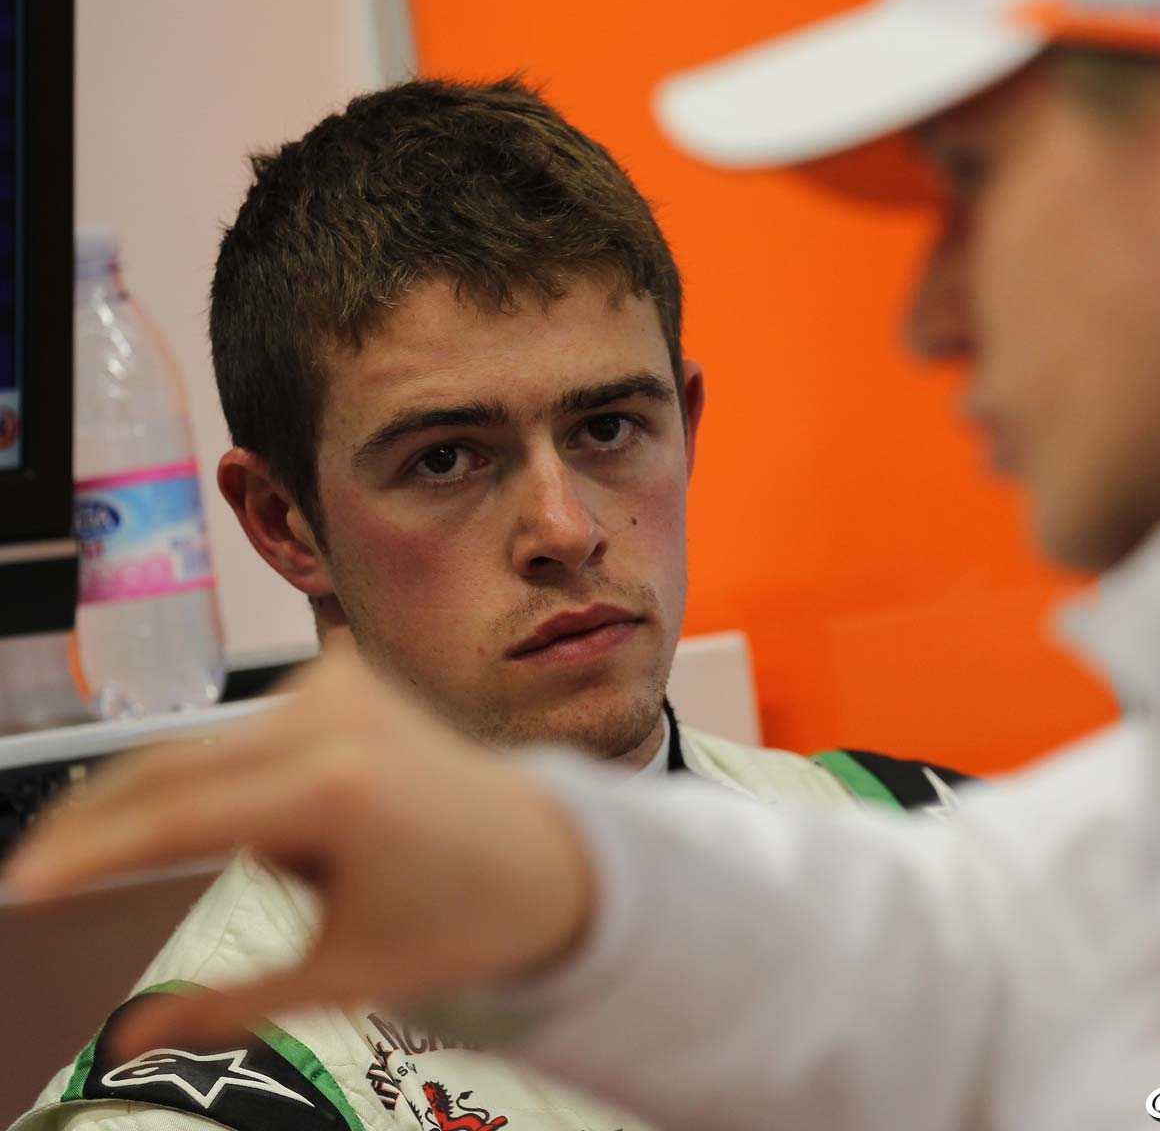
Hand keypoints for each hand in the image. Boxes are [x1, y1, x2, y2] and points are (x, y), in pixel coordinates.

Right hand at [0, 649, 595, 1052]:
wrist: (551, 858)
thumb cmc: (460, 921)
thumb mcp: (344, 980)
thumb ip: (227, 1006)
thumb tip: (130, 1040)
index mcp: (338, 789)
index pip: (174, 819)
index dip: (86, 854)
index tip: (24, 884)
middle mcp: (337, 719)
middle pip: (169, 768)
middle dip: (105, 829)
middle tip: (42, 880)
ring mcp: (341, 685)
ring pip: (206, 756)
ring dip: (215, 815)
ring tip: (322, 872)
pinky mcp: (343, 674)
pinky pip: (248, 736)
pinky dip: (251, 782)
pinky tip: (329, 822)